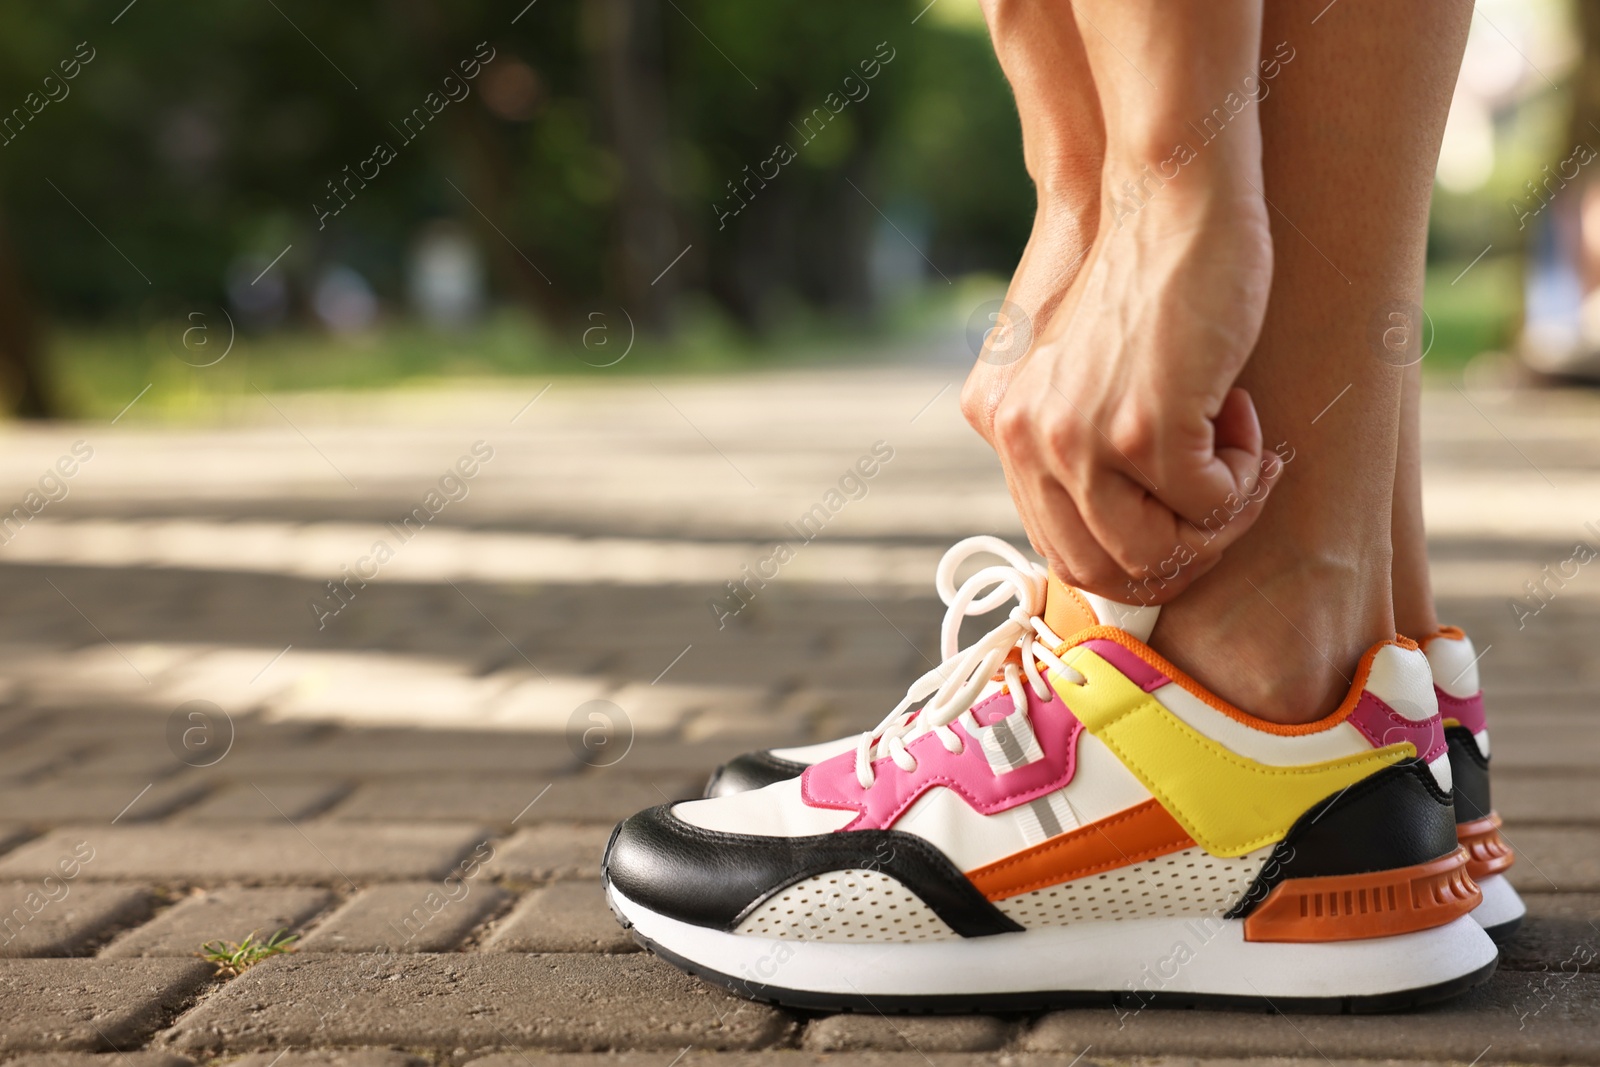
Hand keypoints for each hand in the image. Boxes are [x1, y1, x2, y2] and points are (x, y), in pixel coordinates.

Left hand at [990, 188, 1280, 603]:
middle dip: (1177, 553)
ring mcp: (1081, 439)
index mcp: (1003, 426)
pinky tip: (1245, 413)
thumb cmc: (1137, 265)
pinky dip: (1245, 477)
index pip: (1057, 547)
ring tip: (1238, 454)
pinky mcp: (1146, 428)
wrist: (1165, 190)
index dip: (1130, 551)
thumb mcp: (1075, 359)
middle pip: (1101, 569)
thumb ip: (1070, 427)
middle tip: (1224, 499)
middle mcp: (1028, 441)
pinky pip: (1211, 505)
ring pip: (1157, 553)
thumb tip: (1116, 514)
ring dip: (1216, 520)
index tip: (1181, 516)